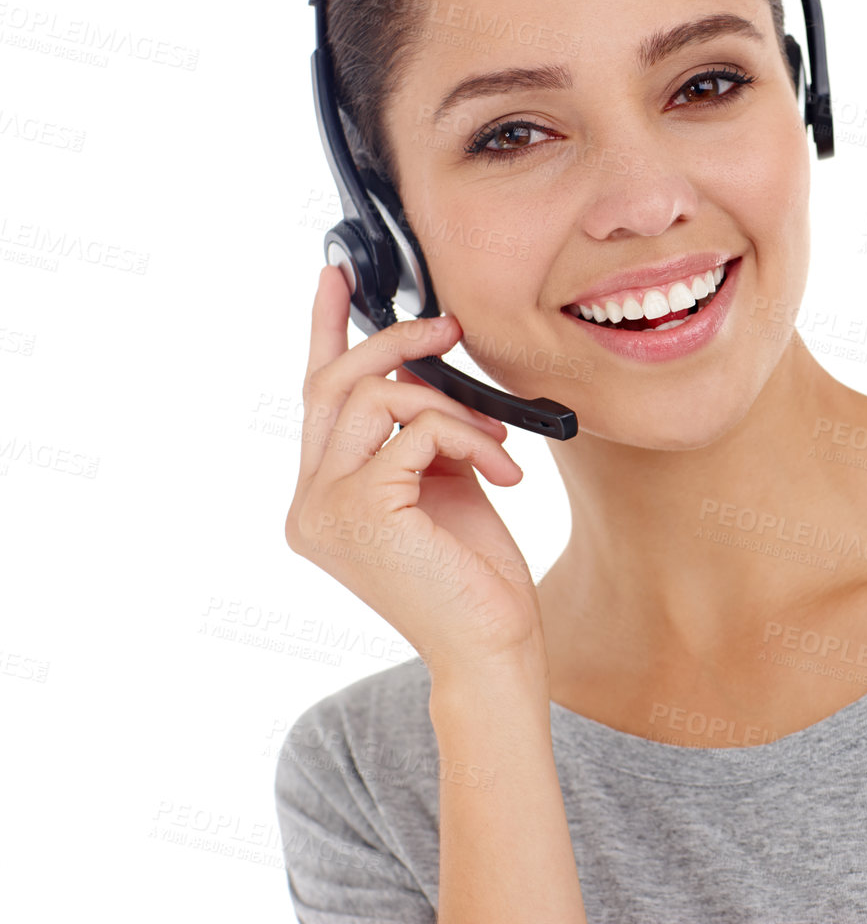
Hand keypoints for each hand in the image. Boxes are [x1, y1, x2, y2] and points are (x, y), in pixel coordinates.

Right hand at [284, 265, 545, 680]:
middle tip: (448, 326)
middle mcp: (307, 504)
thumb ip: (418, 431)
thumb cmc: (475, 574)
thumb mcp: (444, 483)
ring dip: (449, 404)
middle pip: (335, 385)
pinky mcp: (359, 511)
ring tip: (496, 442)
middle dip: (395, 342)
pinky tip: (502, 476)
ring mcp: (323, 509)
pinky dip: (467, 438)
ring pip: (374, 398)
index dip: (324, 330)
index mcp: (321, 496)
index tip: (337, 277)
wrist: (494, 646)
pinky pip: (416, 430)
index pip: (316, 397)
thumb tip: (421, 365)